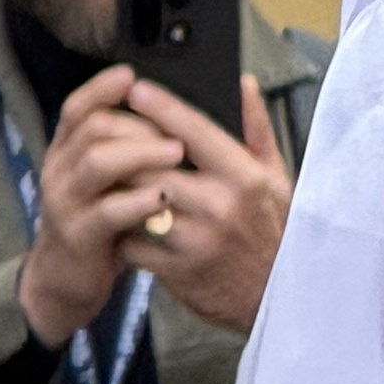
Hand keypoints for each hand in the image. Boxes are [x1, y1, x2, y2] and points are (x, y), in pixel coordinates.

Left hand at [22, 68, 290, 345]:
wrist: (276, 300)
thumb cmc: (275, 235)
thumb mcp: (277, 180)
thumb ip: (256, 129)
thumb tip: (242, 83)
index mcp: (244, 178)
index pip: (193, 131)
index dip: (160, 107)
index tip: (135, 90)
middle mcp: (219, 206)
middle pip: (151, 165)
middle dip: (125, 148)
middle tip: (107, 134)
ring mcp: (195, 240)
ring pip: (135, 201)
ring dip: (118, 188)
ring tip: (108, 174)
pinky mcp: (175, 270)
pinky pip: (132, 241)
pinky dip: (122, 229)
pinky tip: (120, 219)